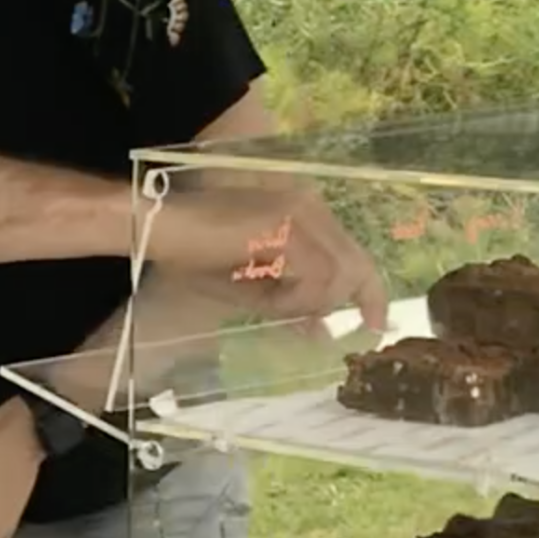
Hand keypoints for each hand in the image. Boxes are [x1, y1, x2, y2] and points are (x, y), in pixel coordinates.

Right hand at [151, 186, 388, 330]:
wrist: (162, 228)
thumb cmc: (196, 256)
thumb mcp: (254, 290)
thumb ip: (292, 306)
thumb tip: (322, 332)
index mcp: (305, 211)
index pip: (354, 251)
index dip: (370, 290)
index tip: (376, 324)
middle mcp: (309, 205)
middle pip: (356, 261)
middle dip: (359, 301)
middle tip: (363, 330)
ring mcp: (299, 213)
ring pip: (337, 274)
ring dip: (309, 302)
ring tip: (273, 304)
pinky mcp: (287, 228)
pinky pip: (314, 277)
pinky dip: (295, 298)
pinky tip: (268, 299)